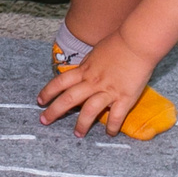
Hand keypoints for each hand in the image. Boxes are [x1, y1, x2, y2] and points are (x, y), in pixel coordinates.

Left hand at [37, 37, 155, 135]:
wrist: (137, 42)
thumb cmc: (119, 42)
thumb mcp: (96, 51)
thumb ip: (89, 64)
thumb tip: (82, 69)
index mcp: (85, 70)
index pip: (60, 82)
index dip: (48, 92)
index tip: (40, 101)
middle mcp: (93, 82)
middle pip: (68, 99)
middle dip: (54, 111)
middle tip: (44, 121)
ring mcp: (108, 91)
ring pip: (89, 111)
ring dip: (81, 124)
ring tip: (77, 134)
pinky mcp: (124, 97)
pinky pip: (116, 117)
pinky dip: (112, 127)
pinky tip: (110, 134)